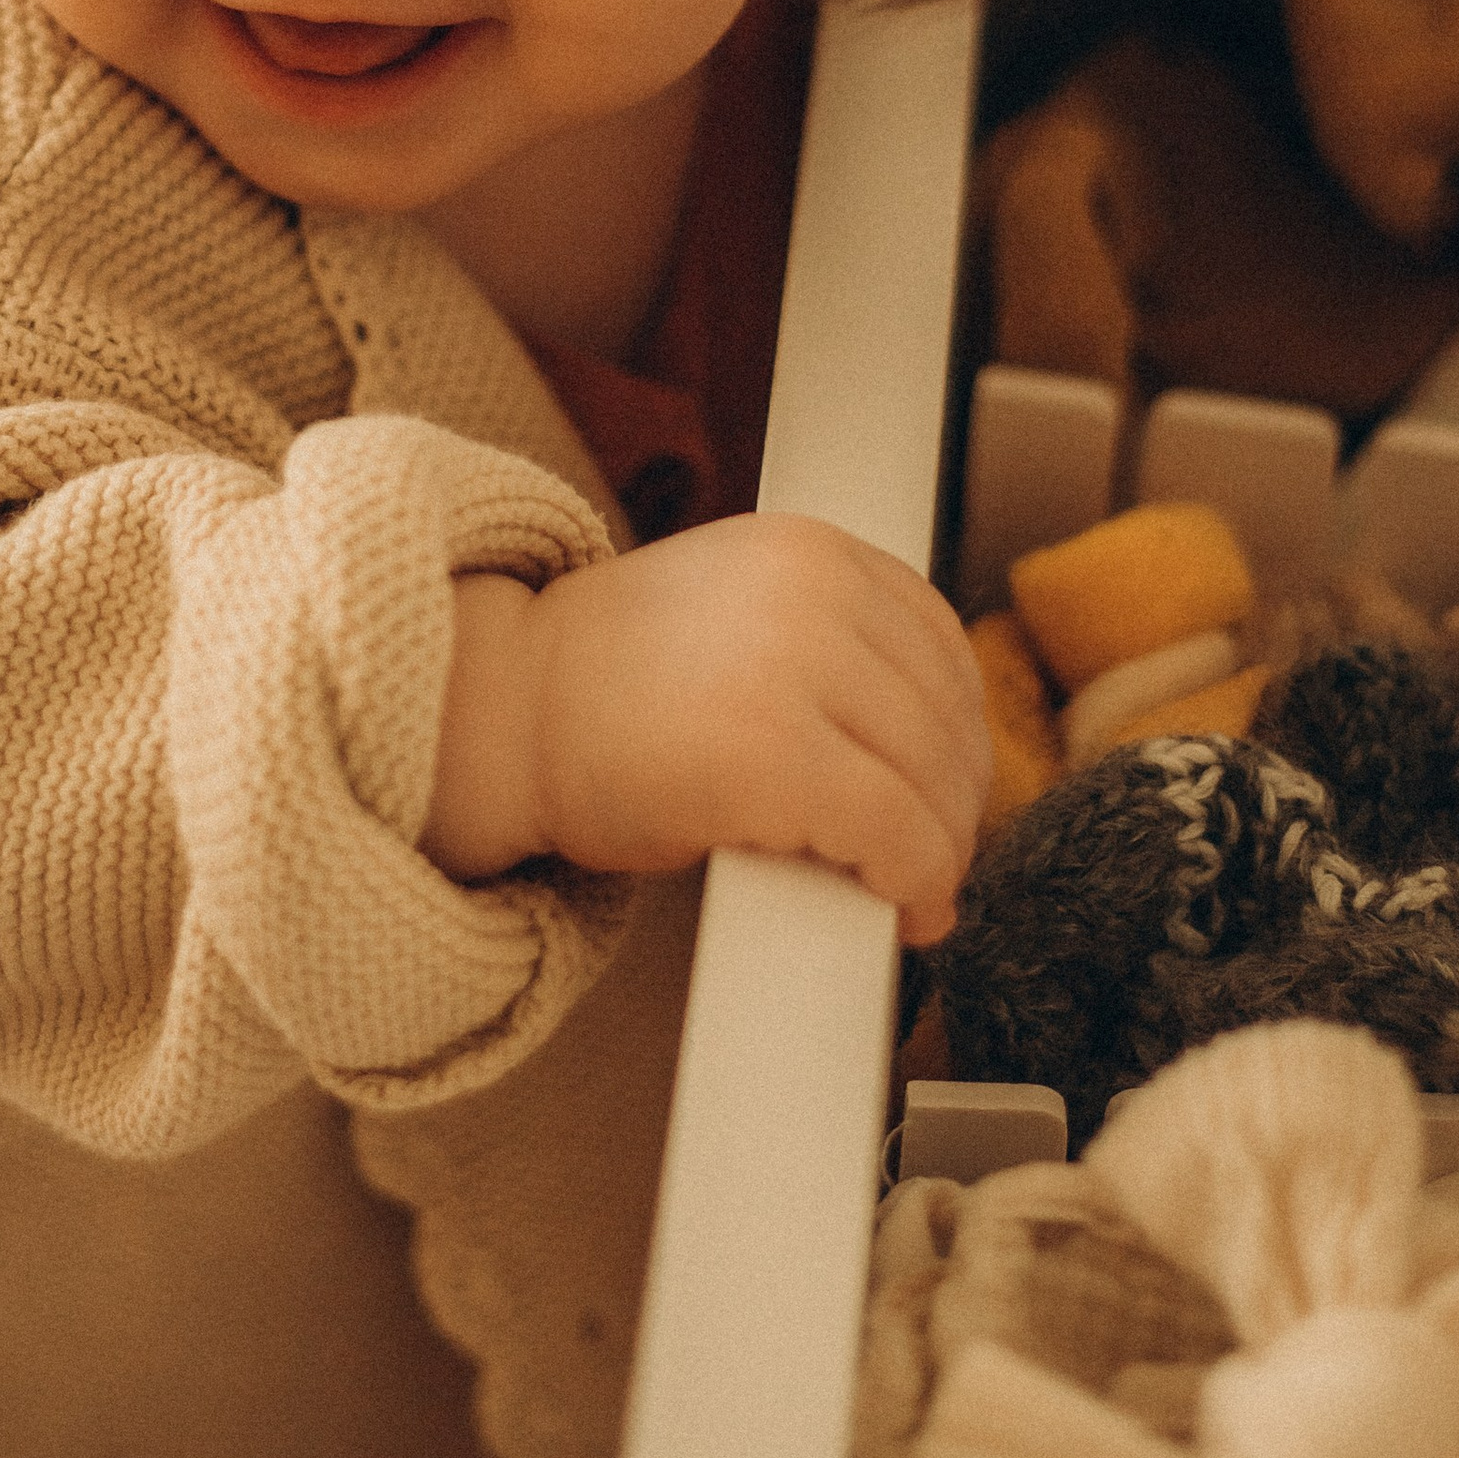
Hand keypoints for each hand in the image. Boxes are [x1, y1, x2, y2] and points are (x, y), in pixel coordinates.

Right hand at [425, 515, 989, 944]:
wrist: (498, 713)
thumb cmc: (600, 690)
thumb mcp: (736, 615)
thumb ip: (828, 646)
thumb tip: (932, 749)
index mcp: (809, 550)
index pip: (940, 644)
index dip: (960, 730)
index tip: (947, 787)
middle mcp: (813, 593)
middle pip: (948, 716)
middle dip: (956, 805)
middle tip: (934, 860)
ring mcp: (795, 669)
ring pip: (934, 780)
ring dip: (940, 851)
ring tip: (912, 887)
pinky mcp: (777, 757)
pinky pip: (895, 833)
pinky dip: (915, 881)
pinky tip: (900, 907)